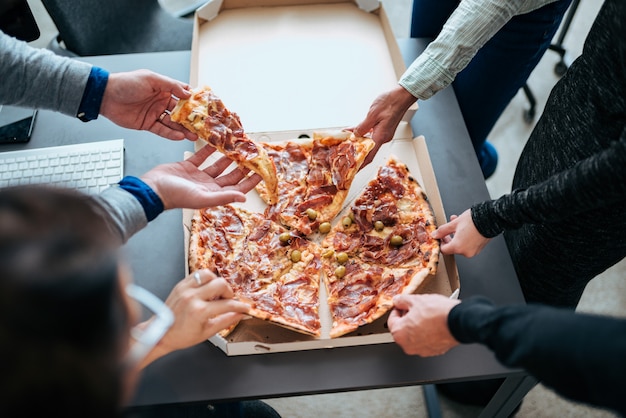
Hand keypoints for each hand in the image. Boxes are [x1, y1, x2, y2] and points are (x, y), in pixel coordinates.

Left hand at [99, 69, 197, 140]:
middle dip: (192, 119)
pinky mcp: (148, 124)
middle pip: (181, 112)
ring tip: (194, 135)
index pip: (183, 94)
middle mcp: (161, 101)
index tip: (205, 107)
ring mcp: (155, 113)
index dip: (194, 101)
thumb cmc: (126, 83)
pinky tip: (180, 137)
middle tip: (202, 126)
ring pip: (173, 123)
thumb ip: (171, 85)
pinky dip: (171, 134)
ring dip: (184, 129)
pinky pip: (162, 130)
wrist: (105, 96)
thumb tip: (188, 93)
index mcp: (163, 88)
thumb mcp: (151, 79)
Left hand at [139, 269, 249, 367]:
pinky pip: (197, 274)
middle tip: (228, 300)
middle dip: (229, 292)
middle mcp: (192, 297)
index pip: (227, 304)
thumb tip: (240, 315)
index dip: (240, 306)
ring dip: (216, 282)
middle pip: (220, 284)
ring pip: (209, 274)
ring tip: (216, 292)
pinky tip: (206, 288)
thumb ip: (226, 321)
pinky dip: (205, 279)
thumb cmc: (181, 336)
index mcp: (199, 311)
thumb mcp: (207, 333)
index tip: (245, 307)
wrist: (161, 333)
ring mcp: (185, 289)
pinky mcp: (181, 285)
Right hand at [140, 144, 261, 209]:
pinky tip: (218, 141)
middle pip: (231, 175)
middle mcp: (208, 186)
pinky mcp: (188, 166)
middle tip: (252, 155)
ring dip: (228, 156)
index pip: (237, 187)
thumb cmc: (175, 196)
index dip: (250, 181)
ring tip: (239, 146)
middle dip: (242, 166)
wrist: (152, 189)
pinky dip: (210, 148)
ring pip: (218, 164)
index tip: (261, 172)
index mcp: (213, 194)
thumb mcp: (202, 198)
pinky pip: (202, 156)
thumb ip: (224, 197)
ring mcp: (198, 176)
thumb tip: (244, 198)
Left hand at [353, 85, 416, 165]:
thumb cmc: (391, 103)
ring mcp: (384, 133)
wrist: (402, 96)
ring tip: (346, 142)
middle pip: (368, 150)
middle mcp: (383, 137)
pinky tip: (354, 131)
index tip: (353, 171)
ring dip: (358, 142)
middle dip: (356, 154)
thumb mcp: (372, 114)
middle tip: (345, 156)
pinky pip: (371, 134)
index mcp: (381, 136)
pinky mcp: (384, 128)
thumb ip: (362, 127)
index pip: (369, 156)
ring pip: (368, 142)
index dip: (360, 165)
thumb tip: (355, 135)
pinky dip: (362, 134)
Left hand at [387, 293, 459, 355]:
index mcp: (399, 334)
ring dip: (417, 326)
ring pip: (414, 336)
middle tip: (415, 309)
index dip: (397, 310)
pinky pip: (426, 341)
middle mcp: (408, 346)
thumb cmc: (437, 313)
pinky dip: (428, 333)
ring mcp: (421, 350)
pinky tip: (433, 323)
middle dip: (407, 318)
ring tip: (426, 315)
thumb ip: (402, 300)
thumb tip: (397, 300)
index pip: (391, 320)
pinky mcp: (434, 351)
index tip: (401, 305)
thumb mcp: (415, 300)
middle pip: (403, 330)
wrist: (458, 321)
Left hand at [431, 209, 490, 256]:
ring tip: (458, 224)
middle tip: (449, 230)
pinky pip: (469, 244)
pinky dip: (465, 237)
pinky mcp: (480, 248)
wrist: (491, 218)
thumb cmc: (474, 220)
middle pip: (452, 247)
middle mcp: (466, 252)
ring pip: (461, 245)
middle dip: (449, 237)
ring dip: (457, 235)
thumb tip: (435, 235)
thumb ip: (442, 231)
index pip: (444, 250)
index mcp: (458, 247)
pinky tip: (466, 228)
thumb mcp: (454, 223)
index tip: (440, 237)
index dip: (440, 242)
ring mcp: (474, 251)